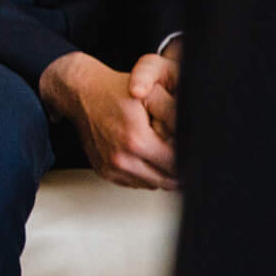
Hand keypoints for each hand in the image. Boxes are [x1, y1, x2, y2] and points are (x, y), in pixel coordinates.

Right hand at [41, 50, 177, 189]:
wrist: (81, 93)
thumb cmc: (114, 91)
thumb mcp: (152, 96)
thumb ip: (174, 118)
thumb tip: (194, 138)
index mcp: (136, 140)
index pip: (175, 164)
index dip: (187, 157)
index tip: (189, 150)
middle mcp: (121, 158)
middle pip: (165, 180)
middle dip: (176, 169)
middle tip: (179, 154)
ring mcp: (111, 168)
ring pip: (151, 185)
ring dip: (160, 173)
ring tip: (160, 153)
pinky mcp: (105, 172)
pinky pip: (134, 183)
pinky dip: (143, 174)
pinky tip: (144, 157)